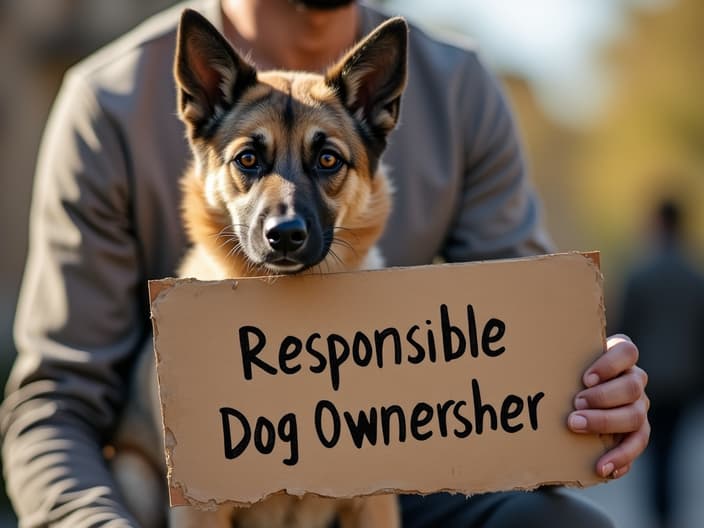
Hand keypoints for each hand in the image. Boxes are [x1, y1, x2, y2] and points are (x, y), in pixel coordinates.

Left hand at [567, 334, 649, 478]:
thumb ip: (558, 358)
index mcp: (621, 358)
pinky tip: (603, 466)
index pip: (628, 352)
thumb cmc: (567, 375)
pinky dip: (621, 456)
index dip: (610, 365)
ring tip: (576, 426)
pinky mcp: (637, 430)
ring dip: (605, 422)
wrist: (573, 401)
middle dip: (603, 397)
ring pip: (635, 415)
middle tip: (576, 404)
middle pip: (632, 387)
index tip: (585, 378)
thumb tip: (520, 353)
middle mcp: (634, 380)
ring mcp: (639, 406)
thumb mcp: (565, 364)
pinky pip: (636, 444)